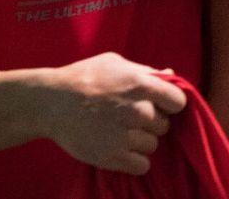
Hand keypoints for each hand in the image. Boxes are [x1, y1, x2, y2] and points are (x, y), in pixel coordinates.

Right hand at [40, 52, 187, 174]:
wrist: (50, 103)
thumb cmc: (83, 77)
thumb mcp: (114, 63)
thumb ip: (145, 71)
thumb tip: (170, 74)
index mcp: (141, 84)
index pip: (178, 102)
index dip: (170, 104)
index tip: (159, 105)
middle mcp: (137, 111)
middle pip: (164, 125)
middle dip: (151, 122)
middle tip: (130, 118)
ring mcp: (125, 135)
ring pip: (153, 145)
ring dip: (141, 141)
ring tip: (120, 132)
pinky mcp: (112, 157)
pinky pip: (142, 165)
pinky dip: (134, 160)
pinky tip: (121, 149)